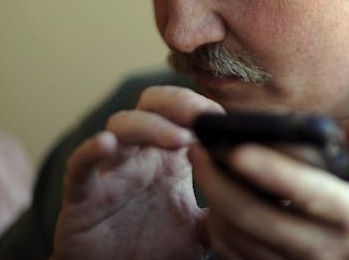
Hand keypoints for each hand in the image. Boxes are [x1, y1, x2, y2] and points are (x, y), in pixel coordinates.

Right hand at [51, 86, 222, 259]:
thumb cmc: (157, 248)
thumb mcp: (202, 229)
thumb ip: (227, 207)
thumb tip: (269, 194)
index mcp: (168, 156)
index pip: (182, 111)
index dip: (200, 107)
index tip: (223, 119)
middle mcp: (139, 154)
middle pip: (150, 104)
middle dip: (175, 102)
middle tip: (201, 116)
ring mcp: (110, 171)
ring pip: (120, 126)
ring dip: (149, 126)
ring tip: (178, 138)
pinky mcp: (81, 195)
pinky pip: (79, 166)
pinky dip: (89, 151)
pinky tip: (105, 143)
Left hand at [191, 111, 348, 258]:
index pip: (305, 190)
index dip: (269, 169)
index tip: (236, 147)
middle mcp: (322, 246)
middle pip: (257, 217)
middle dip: (218, 183)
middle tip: (198, 150)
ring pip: (240, 241)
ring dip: (214, 205)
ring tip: (202, 171)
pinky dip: (220, 234)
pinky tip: (215, 207)